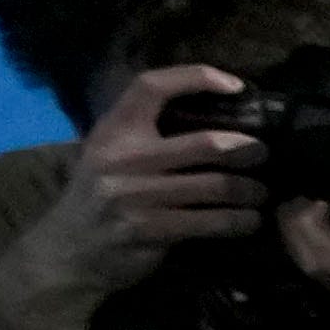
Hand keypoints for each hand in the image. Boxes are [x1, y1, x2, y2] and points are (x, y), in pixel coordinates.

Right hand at [0, 66, 276, 308]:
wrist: (66, 252)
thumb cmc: (98, 197)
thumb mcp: (108, 154)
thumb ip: (146, 134)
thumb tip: (217, 118)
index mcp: (112, 131)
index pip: (152, 87)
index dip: (196, 77)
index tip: (235, 85)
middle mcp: (122, 158)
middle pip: (204, 143)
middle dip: (246, 149)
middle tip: (263, 154)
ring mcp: (134, 196)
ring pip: (214, 186)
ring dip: (249, 190)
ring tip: (261, 192)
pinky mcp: (147, 231)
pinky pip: (208, 222)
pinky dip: (238, 222)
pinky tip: (250, 221)